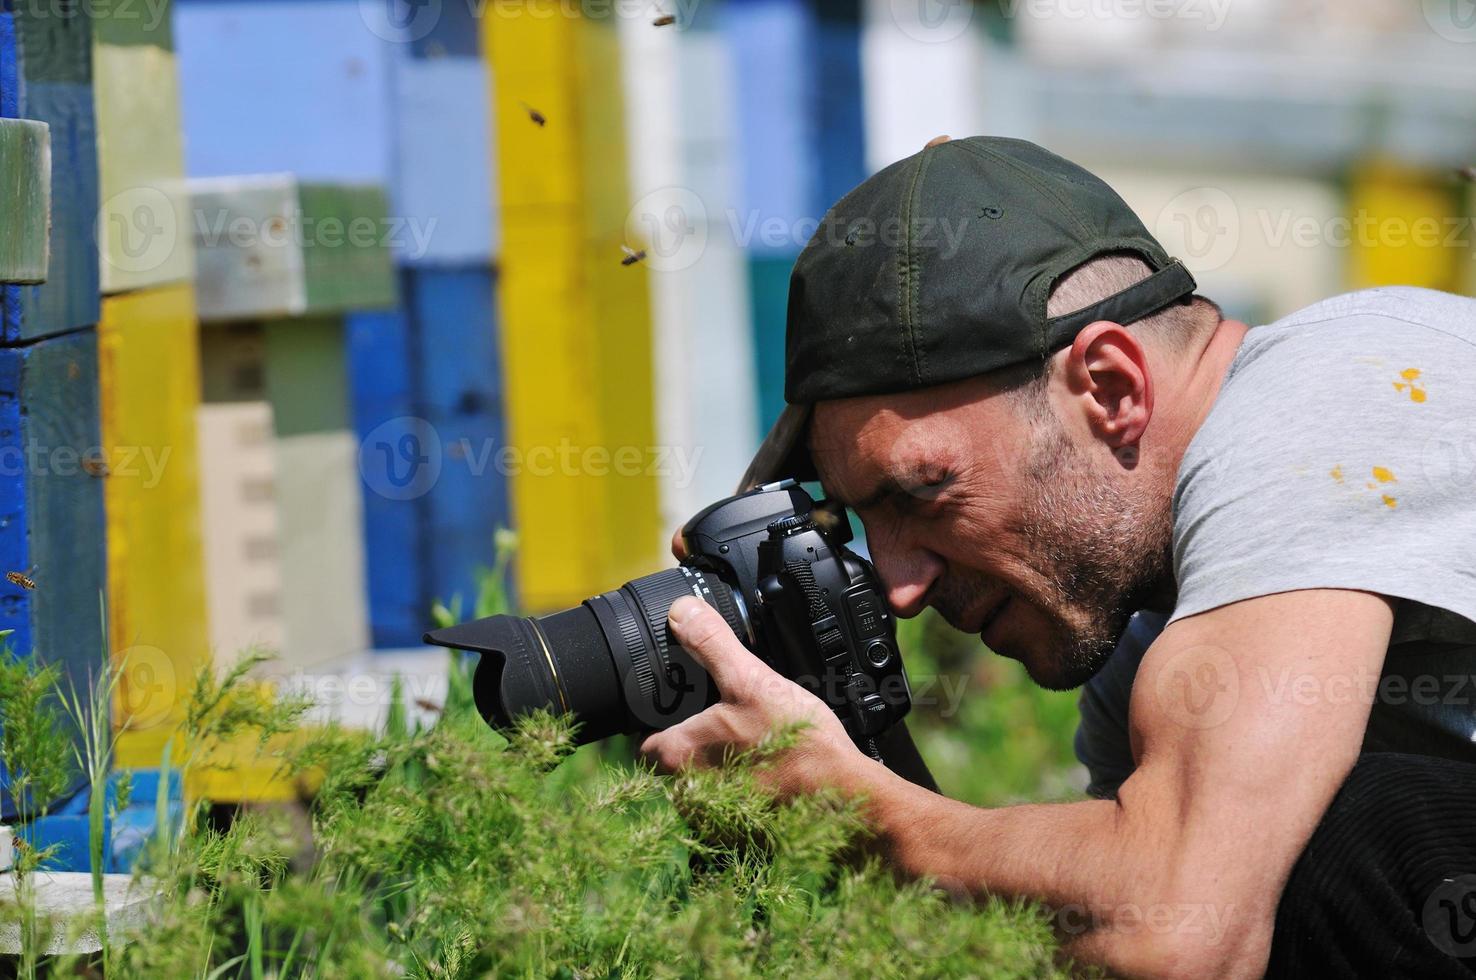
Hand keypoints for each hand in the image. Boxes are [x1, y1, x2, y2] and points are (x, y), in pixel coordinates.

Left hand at [638, 596, 861, 798]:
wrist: (841, 796)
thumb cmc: (795, 743)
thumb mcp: (750, 678)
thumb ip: (710, 643)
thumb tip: (680, 611)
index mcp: (678, 756)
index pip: (644, 740)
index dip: (657, 721)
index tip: (679, 707)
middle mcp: (687, 794)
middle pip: (674, 762)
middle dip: (693, 742)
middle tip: (725, 720)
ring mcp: (713, 817)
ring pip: (701, 783)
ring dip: (718, 765)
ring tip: (750, 743)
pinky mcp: (740, 831)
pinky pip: (728, 804)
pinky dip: (741, 786)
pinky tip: (765, 769)